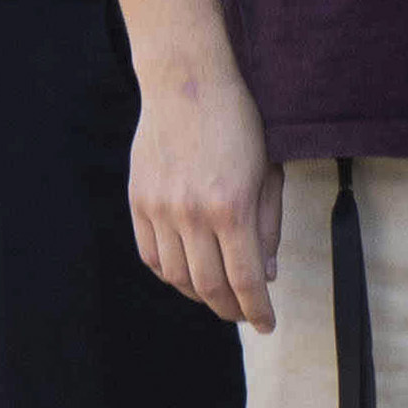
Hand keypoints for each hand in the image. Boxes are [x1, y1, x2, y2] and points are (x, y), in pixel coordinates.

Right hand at [127, 61, 279, 332]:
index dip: (256, 310)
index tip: (266, 324)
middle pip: (208, 286)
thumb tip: (264, 275)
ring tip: (217, 294)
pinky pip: (150, 254)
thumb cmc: (240, 123)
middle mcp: (192, 214)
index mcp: (232, 208)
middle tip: (243, 315)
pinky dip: (169, 273)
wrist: (187, 83)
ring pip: (176, 276)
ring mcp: (160, 208)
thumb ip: (268, 227)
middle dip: (229, 309)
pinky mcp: (138, 201)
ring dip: (199, 294)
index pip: (244, 280)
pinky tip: (186, 272)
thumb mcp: (269, 172)